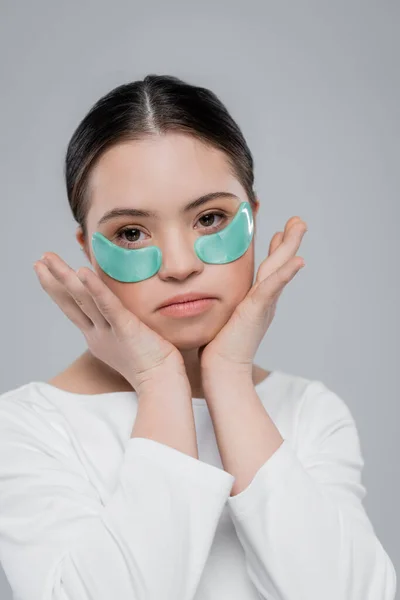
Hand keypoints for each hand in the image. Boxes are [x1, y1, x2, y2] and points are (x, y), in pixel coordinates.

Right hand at [33, 253, 186, 393]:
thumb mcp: (127, 342)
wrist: (162, 383)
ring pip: (82, 300)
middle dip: (53, 280)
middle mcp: (97, 333)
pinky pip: (108, 305)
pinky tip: (82, 272)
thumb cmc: (152, 364)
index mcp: (97, 336)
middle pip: (71, 302)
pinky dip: (95, 289)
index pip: (73, 309)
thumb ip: (119, 326)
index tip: (46, 272)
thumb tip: (121, 312)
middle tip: (39, 261)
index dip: (59, 290)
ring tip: (48, 260)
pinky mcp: (125, 329)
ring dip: (64, 278)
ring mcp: (108, 332)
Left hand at [199, 216, 307, 377]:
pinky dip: (285, 274)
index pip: (266, 271)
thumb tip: (201, 293)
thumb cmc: (215, 349)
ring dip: (290, 247)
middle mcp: (262, 301)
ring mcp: (262, 305)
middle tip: (298, 221)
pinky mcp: (257, 311)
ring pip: (279, 269)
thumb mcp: (219, 317)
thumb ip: (217, 304)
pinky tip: (298, 261)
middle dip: (289, 242)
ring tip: (300, 226)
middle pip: (278, 265)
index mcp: (254, 302)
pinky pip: (272, 288)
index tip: (278, 233)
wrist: (221, 371)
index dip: (274, 252)